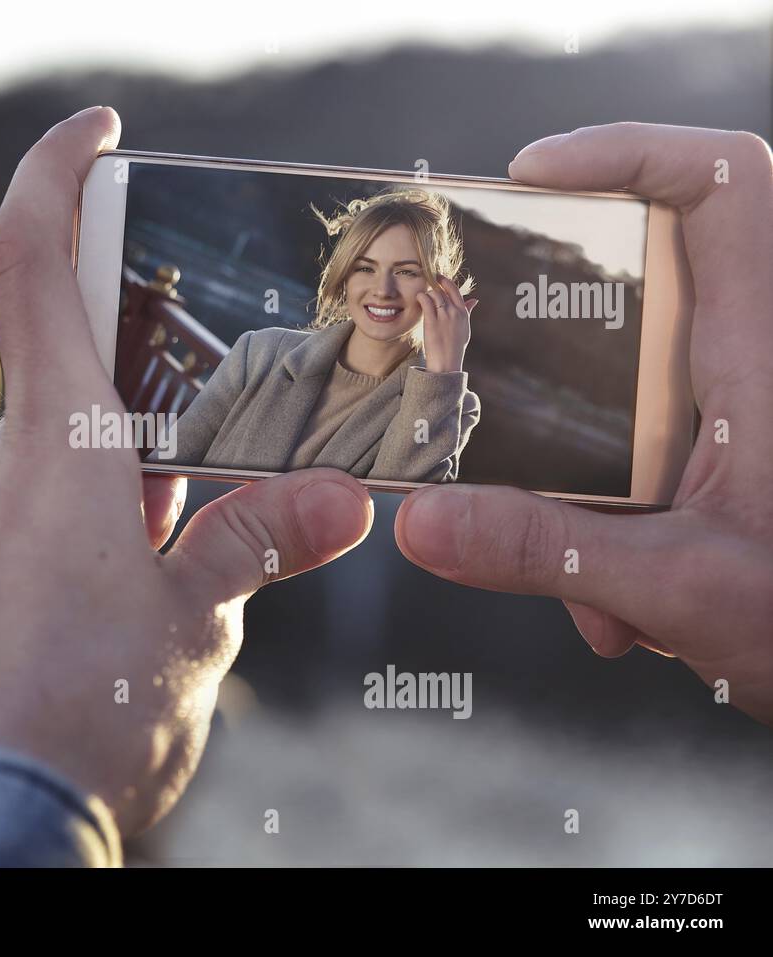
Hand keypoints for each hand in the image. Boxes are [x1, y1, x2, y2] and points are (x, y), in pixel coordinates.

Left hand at [0, 107, 374, 835]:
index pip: (32, 259)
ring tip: (197, 544)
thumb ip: (254, 543)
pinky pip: (35, 512)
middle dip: (156, 386)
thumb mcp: (193, 626)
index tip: (100, 131)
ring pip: (65, 455)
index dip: (58, 172)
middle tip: (227, 429)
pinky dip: (94, 520)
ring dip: (135, 473)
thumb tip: (339, 501)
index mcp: (55, 449)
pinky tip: (137, 588)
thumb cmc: (80, 718)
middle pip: (77, 370)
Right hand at [395, 123, 772, 723]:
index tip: (530, 175)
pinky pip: (628, 464)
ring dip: (574, 486)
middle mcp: (745, 364)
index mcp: (761, 353)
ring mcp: (726, 416)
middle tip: (488, 378)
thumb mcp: (686, 587)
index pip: (722, 184)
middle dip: (552, 355)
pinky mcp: (710, 464)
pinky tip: (614, 610)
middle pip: (637, 287)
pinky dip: (600, 529)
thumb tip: (425, 519)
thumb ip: (548, 550)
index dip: (628, 150)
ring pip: (619, 399)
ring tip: (590, 585)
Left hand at [419, 275, 476, 372]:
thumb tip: (474, 300)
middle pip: (443, 291)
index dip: (446, 281)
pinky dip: (421, 297)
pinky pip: (426, 302)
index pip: (455, 290)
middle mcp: (454, 312)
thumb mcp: (465, 328)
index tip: (438, 277)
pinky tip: (418, 298)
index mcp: (463, 313)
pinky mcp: (432, 322)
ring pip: (434, 294)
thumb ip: (467, 312)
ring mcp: (444, 317)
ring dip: (426, 293)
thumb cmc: (455, 347)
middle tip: (426, 282)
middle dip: (435, 284)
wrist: (447, 363)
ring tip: (421, 296)